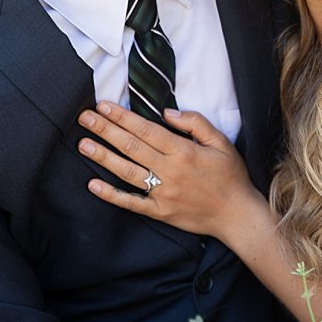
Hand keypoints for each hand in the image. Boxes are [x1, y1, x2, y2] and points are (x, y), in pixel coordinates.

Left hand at [76, 102, 263, 239]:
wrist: (237, 215)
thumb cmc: (230, 176)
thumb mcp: (221, 142)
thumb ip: (195, 123)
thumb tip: (167, 112)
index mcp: (183, 151)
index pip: (146, 129)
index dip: (123, 117)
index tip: (104, 106)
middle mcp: (169, 171)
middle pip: (131, 146)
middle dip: (106, 130)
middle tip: (84, 118)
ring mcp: (162, 193)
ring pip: (127, 172)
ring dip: (103, 157)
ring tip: (83, 144)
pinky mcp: (159, 212)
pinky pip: (131, 203)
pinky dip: (111, 194)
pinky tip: (93, 184)